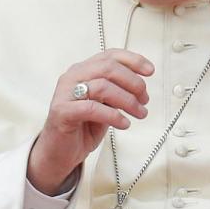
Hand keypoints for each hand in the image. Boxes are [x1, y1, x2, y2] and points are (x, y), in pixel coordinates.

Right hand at [27, 49, 152, 194]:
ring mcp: (65, 93)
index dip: (132, 60)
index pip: (109, 56)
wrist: (59, 152)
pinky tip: (124, 123)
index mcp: (83, 71)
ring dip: (127, 101)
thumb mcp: (105, 105)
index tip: (150, 71)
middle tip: (144, 99)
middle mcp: (72, 77)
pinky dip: (113, 115)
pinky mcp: (62, 112)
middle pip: (108, 67)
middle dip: (133, 82)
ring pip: (102, 86)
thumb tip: (140, 87)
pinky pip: (92, 108)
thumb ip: (117, 92)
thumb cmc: (82, 127)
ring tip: (139, 113)